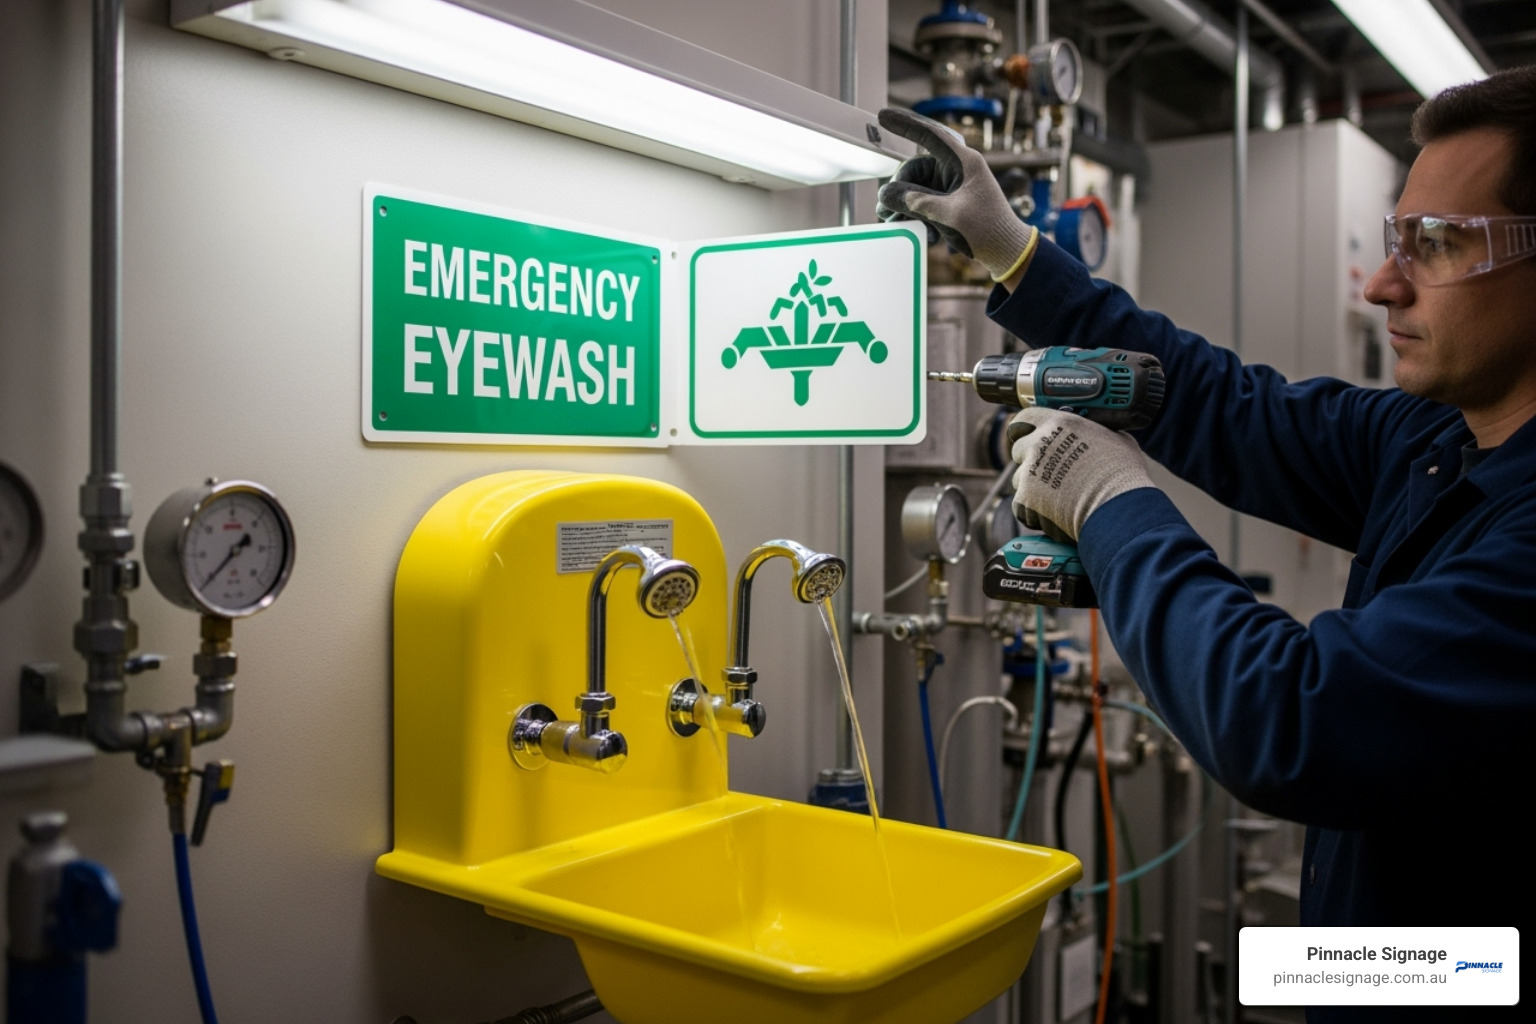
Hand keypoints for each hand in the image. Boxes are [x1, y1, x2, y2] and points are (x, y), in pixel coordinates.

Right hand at [875, 107, 1036, 282]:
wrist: (1006, 250)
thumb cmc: (987, 229)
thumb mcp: (949, 215)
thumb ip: (916, 202)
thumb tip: (885, 194)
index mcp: (964, 161)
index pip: (930, 134)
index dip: (904, 124)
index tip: (882, 117)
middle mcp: (956, 168)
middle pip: (914, 170)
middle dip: (898, 191)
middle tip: (886, 213)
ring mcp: (952, 184)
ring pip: (915, 188)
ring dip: (904, 207)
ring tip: (897, 225)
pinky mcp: (949, 200)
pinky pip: (923, 202)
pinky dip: (917, 216)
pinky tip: (924, 233)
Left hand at [1009, 407, 1154, 541]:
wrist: (1116, 506)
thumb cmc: (1123, 473)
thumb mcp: (1116, 439)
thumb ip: (1097, 434)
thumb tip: (1099, 436)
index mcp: (1057, 423)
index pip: (1024, 417)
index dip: (1026, 429)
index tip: (1031, 436)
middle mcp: (1038, 444)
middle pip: (1018, 449)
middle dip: (1030, 460)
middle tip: (1049, 471)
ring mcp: (1028, 472)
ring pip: (1019, 479)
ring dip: (1032, 487)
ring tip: (1058, 497)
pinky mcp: (1025, 500)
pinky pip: (1021, 506)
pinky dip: (1034, 512)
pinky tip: (1054, 514)